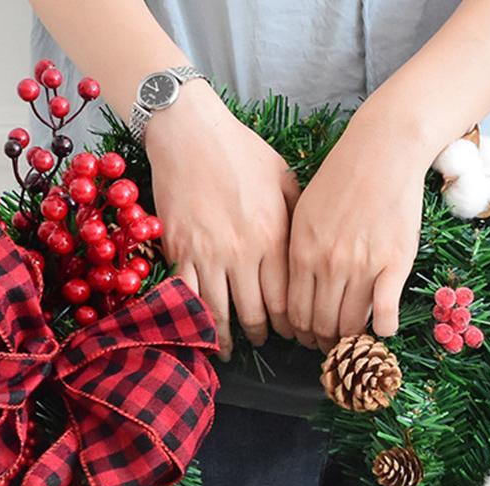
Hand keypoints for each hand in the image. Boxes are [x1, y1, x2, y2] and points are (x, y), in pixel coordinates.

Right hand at [145, 84, 298, 358]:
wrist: (190, 132)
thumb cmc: (241, 151)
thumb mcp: (283, 178)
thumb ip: (297, 217)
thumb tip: (310, 251)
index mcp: (272, 237)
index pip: (285, 299)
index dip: (290, 324)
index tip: (292, 333)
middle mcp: (242, 252)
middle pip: (255, 312)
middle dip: (262, 335)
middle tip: (265, 342)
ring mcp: (208, 255)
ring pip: (220, 313)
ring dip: (228, 337)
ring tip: (233, 348)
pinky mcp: (179, 252)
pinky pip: (188, 298)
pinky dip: (196, 321)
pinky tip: (201, 333)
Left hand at [286, 99, 434, 351]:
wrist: (383, 150)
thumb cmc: (342, 178)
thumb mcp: (303, 212)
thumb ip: (297, 251)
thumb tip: (293, 288)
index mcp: (301, 252)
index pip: (295, 312)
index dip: (301, 333)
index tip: (308, 338)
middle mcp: (328, 263)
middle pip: (320, 323)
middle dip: (322, 342)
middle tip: (330, 347)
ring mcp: (361, 265)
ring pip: (349, 323)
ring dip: (349, 341)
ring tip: (353, 343)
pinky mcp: (393, 263)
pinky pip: (385, 312)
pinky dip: (383, 330)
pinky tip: (383, 331)